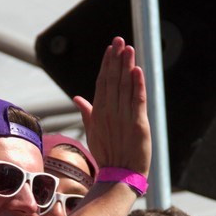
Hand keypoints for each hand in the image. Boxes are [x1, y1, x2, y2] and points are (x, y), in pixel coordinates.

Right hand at [73, 37, 151, 176]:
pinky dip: (138, 85)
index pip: (102, 82)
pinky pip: (137, 101)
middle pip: (113, 80)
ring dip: (127, 66)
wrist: (119, 175)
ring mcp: (123, 117)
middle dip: (116, 58)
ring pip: (125, 87)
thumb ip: (87, 112)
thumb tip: (77, 97)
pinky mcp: (138, 124)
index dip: (107, 64)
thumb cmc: (107, 155)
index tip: (111, 48)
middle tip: (119, 40)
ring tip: (129, 48)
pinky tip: (138, 70)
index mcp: (99, 112)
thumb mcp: (93, 133)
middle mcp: (110, 112)